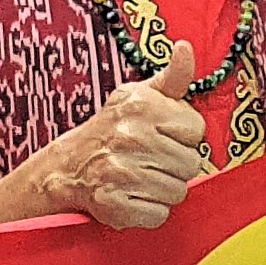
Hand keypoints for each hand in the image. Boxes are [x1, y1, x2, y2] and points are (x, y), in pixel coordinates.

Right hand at [46, 55, 208, 229]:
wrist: (69, 165)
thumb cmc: (115, 129)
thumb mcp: (142, 96)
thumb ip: (172, 78)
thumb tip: (186, 49)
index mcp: (141, 106)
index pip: (196, 130)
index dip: (183, 136)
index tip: (162, 135)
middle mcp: (130, 137)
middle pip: (190, 164)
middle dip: (174, 165)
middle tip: (150, 159)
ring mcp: (120, 172)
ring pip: (177, 192)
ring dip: (162, 189)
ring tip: (141, 177)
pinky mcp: (114, 204)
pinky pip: (158, 215)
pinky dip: (148, 211)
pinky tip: (132, 195)